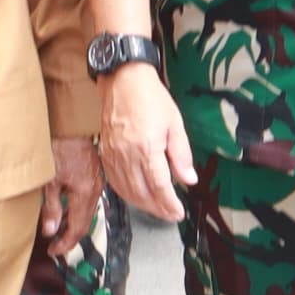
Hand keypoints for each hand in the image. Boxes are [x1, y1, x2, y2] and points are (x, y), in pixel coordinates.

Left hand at [41, 138, 104, 256]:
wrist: (71, 122)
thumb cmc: (59, 145)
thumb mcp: (49, 180)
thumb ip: (52, 207)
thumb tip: (52, 231)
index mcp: (86, 193)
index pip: (78, 228)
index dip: (66, 243)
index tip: (54, 251)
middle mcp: (95, 189)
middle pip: (85, 221)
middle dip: (70, 236)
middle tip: (56, 246)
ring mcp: (96, 180)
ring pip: (86, 210)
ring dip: (73, 223)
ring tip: (58, 231)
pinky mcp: (94, 173)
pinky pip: (87, 198)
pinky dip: (76, 209)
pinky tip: (66, 209)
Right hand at [100, 63, 198, 222]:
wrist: (123, 80)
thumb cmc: (150, 97)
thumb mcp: (175, 123)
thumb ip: (181, 155)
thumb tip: (189, 180)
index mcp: (146, 147)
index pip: (159, 186)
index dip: (169, 203)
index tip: (178, 212)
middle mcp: (126, 154)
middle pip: (141, 193)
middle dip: (158, 209)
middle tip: (170, 215)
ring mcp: (113, 154)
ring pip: (126, 191)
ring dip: (142, 205)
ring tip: (157, 209)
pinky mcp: (104, 152)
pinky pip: (114, 181)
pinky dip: (126, 193)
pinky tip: (136, 196)